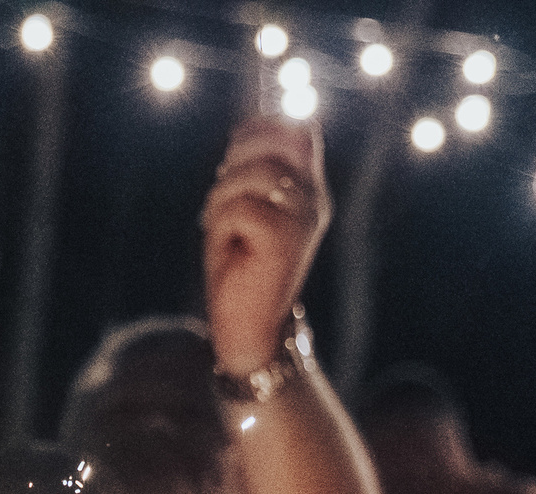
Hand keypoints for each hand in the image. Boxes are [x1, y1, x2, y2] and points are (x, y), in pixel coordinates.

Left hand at [203, 118, 330, 373]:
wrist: (249, 328)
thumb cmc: (241, 267)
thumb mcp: (246, 208)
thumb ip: (253, 168)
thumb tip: (250, 122)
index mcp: (310, 188)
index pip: (298, 130)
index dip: (264, 126)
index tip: (237, 150)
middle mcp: (314, 198)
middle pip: (270, 141)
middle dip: (233, 165)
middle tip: (224, 205)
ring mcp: (304, 217)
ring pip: (250, 174)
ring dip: (222, 201)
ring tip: (226, 232)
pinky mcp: (284, 238)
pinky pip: (237, 208)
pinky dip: (220, 227)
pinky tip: (229, 249)